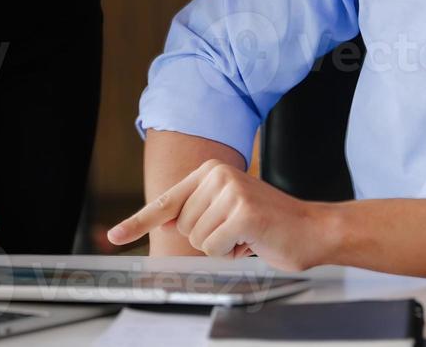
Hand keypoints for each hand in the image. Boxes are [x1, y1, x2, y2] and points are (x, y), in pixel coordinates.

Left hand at [106, 160, 334, 272]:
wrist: (312, 229)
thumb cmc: (268, 225)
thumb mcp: (226, 212)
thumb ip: (195, 212)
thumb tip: (162, 219)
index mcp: (210, 171)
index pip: (166, 202)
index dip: (137, 223)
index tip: (114, 237)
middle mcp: (217, 174)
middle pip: (182, 228)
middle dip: (208, 238)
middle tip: (238, 231)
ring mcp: (230, 190)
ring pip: (197, 240)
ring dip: (222, 247)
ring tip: (247, 234)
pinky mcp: (241, 211)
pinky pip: (214, 248)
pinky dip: (232, 253)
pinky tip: (253, 239)